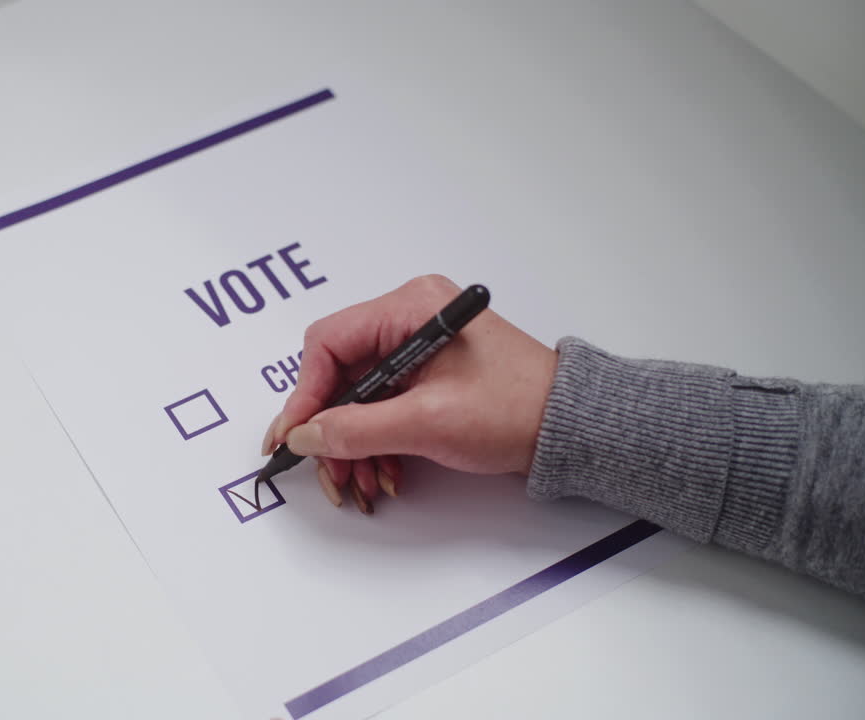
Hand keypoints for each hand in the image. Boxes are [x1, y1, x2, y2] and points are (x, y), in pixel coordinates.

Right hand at [260, 275, 556, 511]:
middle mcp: (409, 319)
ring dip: (352, 443)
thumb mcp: (427, 423)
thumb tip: (306, 435)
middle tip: (327, 472)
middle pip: (339, 374)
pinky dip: (375, 442)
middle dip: (331, 429)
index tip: (294, 437)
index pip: (328, 343)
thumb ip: (357, 429)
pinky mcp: (427, 375)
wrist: (570, 429)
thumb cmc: (517, 410)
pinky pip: (381, 405)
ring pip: (357, 396)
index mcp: (409, 308)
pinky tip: (383, 473)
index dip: (305, 394)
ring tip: (359, 483)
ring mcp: (417, 348)